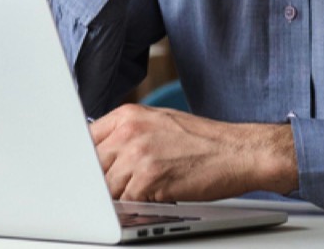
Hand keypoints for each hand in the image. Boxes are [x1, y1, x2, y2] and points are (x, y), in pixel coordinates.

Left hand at [90, 104, 297, 202]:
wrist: (239, 151)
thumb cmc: (204, 141)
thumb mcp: (159, 123)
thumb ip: (128, 134)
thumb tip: (102, 154)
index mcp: (128, 115)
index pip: (85, 139)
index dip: (85, 161)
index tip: (85, 173)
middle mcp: (129, 131)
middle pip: (92, 166)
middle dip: (100, 182)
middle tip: (118, 189)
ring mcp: (137, 155)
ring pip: (105, 188)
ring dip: (119, 197)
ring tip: (142, 194)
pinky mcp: (149, 179)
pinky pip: (125, 202)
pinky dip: (134, 207)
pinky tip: (151, 201)